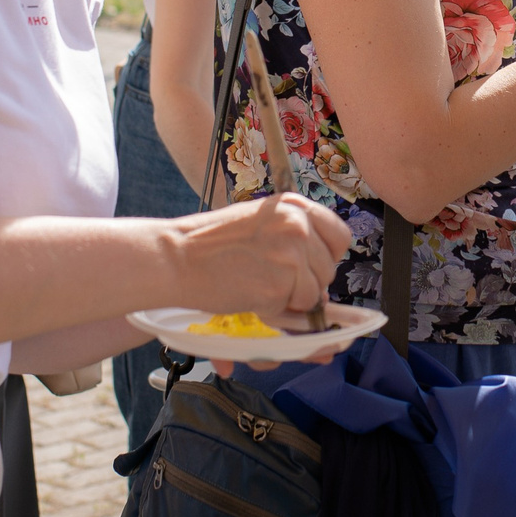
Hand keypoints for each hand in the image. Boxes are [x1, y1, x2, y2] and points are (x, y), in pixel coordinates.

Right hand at [167, 193, 347, 319]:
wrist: (176, 257)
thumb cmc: (209, 244)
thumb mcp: (258, 223)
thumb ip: (292, 242)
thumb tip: (321, 286)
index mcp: (293, 205)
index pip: (339, 236)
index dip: (326, 257)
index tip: (310, 266)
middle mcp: (298, 225)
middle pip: (328, 269)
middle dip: (307, 283)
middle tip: (273, 281)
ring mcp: (291, 255)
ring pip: (314, 294)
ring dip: (290, 299)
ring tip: (257, 286)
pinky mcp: (280, 285)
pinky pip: (292, 310)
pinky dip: (274, 311)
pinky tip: (249, 295)